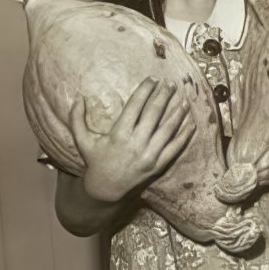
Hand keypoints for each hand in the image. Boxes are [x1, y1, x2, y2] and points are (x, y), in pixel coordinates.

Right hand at [71, 77, 194, 201]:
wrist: (106, 190)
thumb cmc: (95, 161)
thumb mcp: (83, 141)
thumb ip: (76, 119)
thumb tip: (78, 97)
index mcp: (118, 134)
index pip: (135, 105)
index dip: (145, 90)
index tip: (153, 78)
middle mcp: (135, 143)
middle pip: (154, 114)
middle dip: (163, 96)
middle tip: (171, 84)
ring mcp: (148, 155)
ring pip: (168, 129)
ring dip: (178, 113)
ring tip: (185, 99)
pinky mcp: (158, 165)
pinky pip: (175, 148)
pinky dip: (184, 135)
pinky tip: (191, 123)